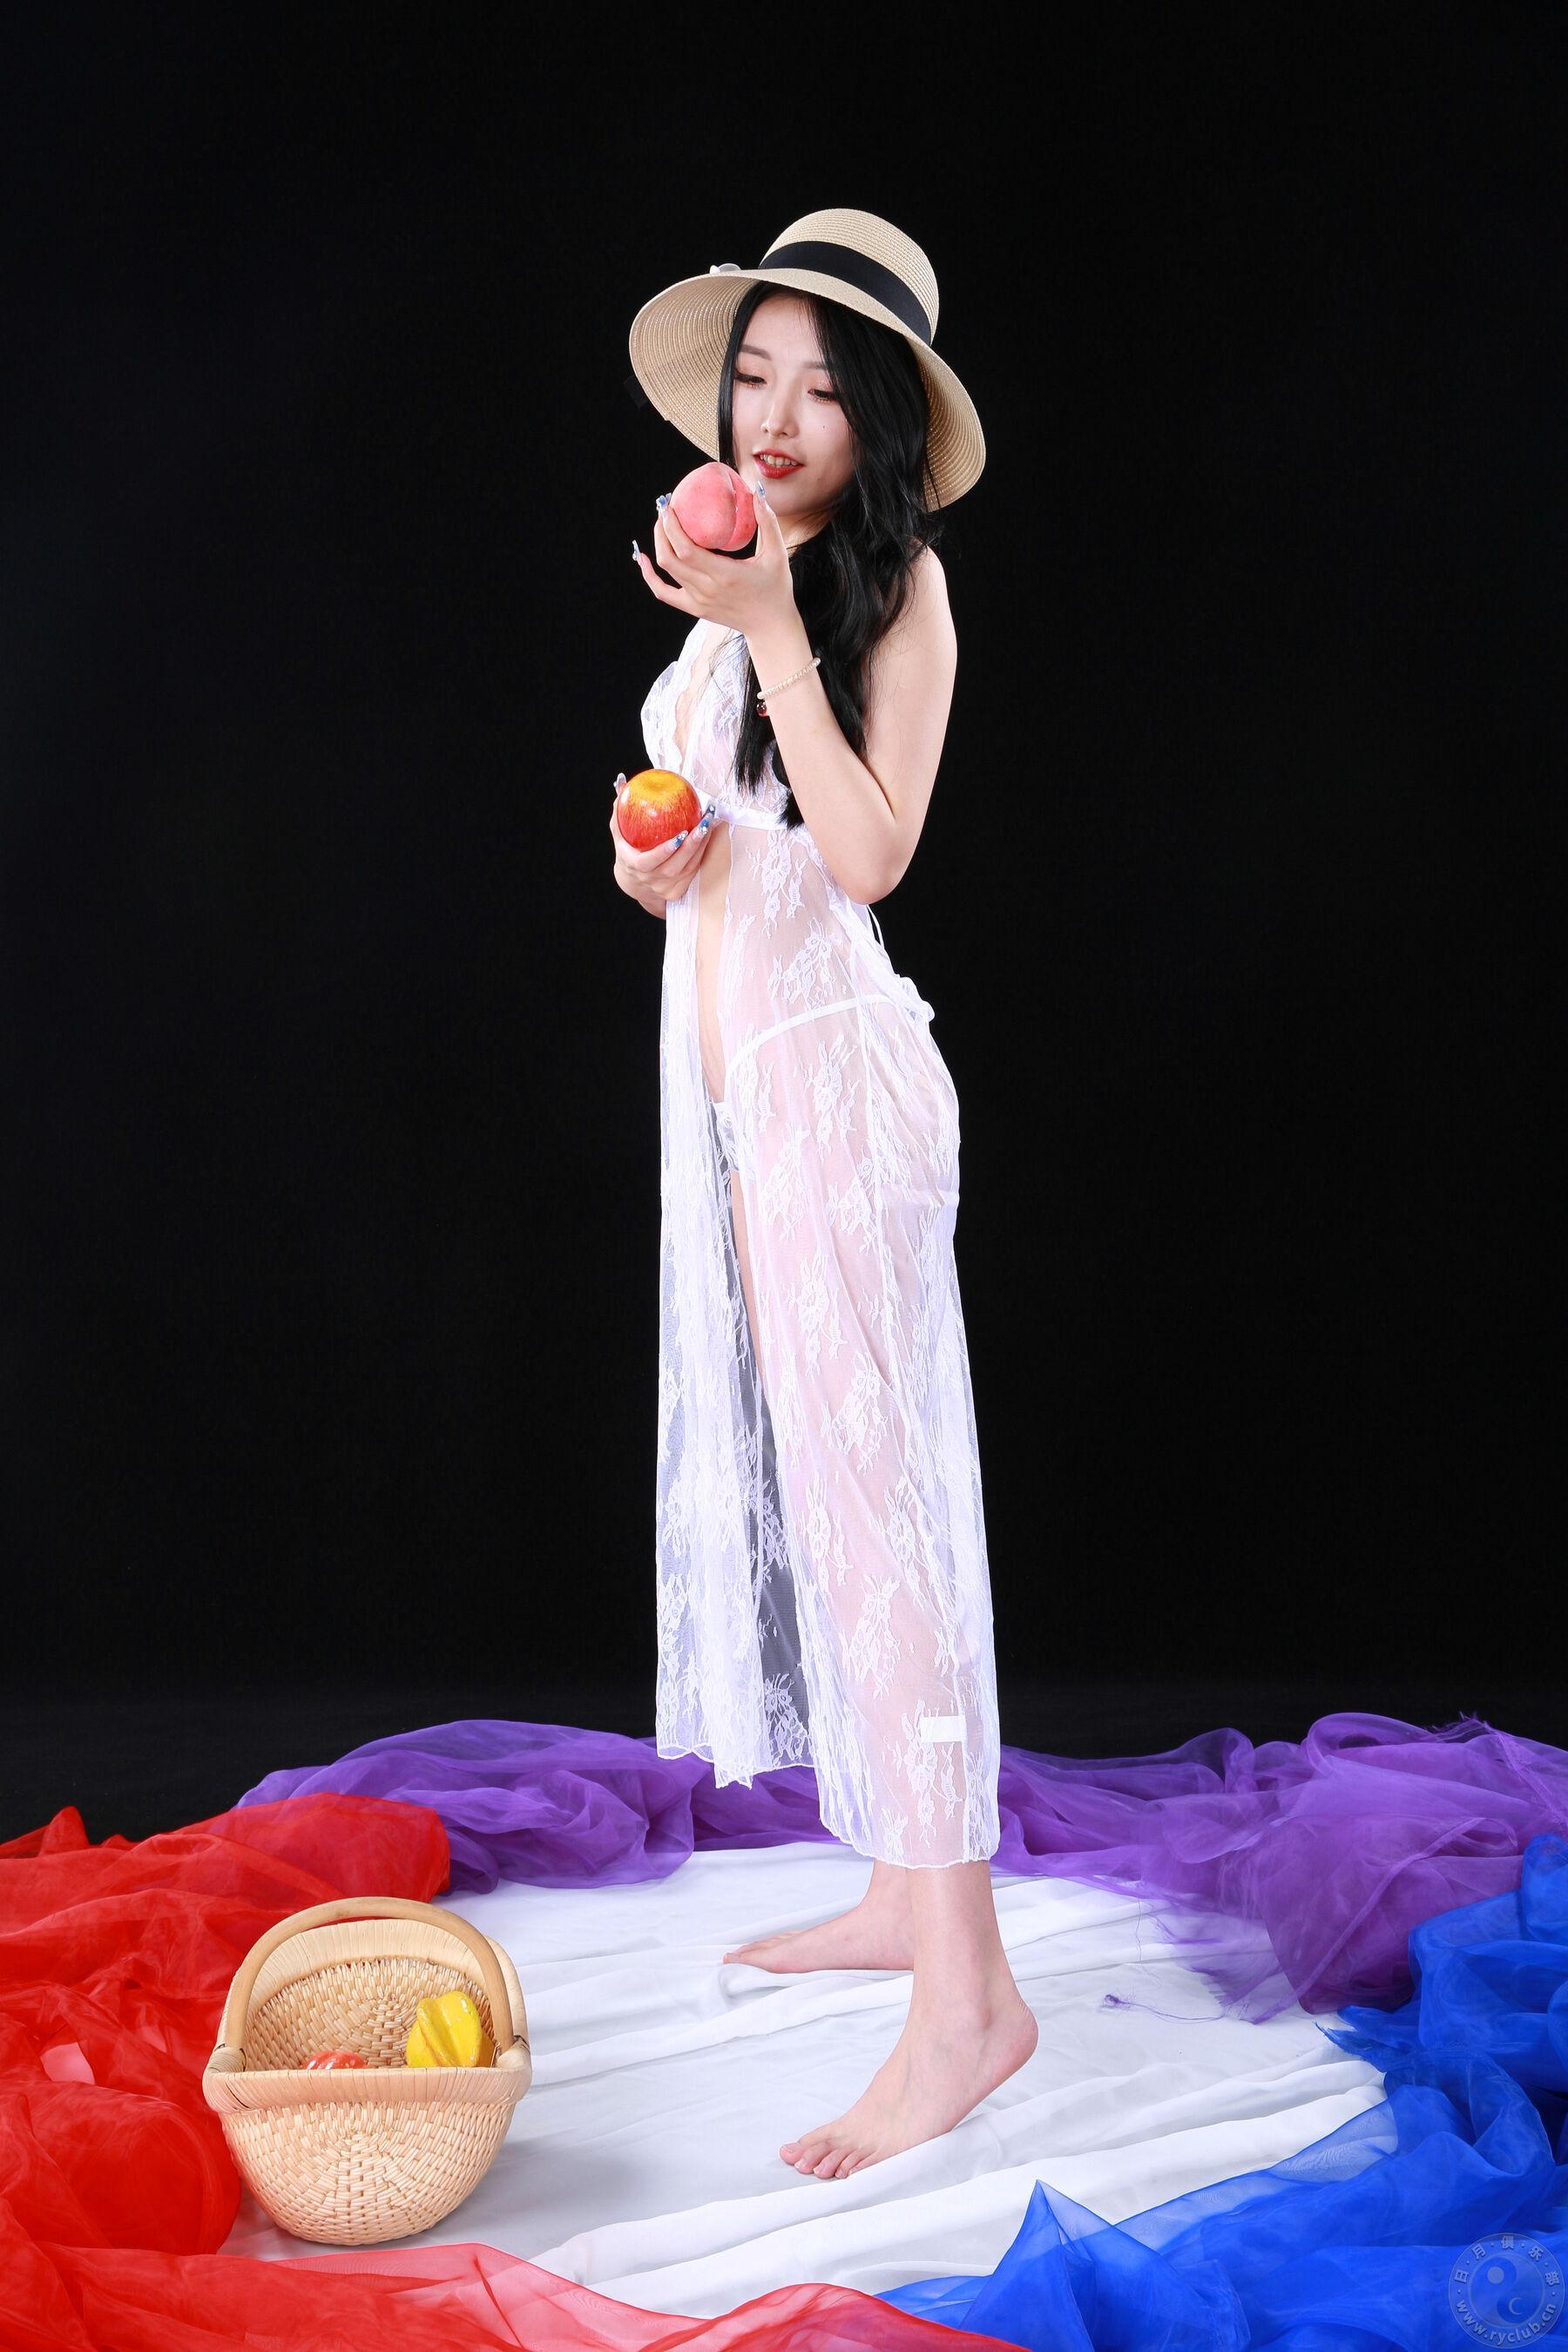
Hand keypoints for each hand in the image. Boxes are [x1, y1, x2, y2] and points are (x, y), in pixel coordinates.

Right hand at [608, 775, 723, 909]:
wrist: (635, 882)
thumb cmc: (628, 850)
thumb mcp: (619, 832)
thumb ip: (620, 810)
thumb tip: (622, 783)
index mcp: (636, 866)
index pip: (648, 862)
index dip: (664, 851)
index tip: (679, 835)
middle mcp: (652, 880)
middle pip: (674, 867)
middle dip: (691, 846)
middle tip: (703, 824)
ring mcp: (666, 888)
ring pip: (688, 868)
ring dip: (701, 846)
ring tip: (709, 823)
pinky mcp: (678, 891)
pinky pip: (694, 871)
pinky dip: (702, 853)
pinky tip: (709, 833)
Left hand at [633, 475, 796, 637]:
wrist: (770, 626)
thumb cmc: (776, 588)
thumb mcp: (777, 554)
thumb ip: (768, 522)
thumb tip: (757, 491)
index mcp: (724, 575)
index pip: (686, 549)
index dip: (672, 527)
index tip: (670, 506)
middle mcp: (707, 589)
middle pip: (670, 558)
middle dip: (662, 529)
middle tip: (665, 509)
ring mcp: (698, 601)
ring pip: (666, 571)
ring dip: (659, 544)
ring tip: (662, 525)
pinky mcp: (694, 608)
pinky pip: (664, 593)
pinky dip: (650, 576)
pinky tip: (642, 559)